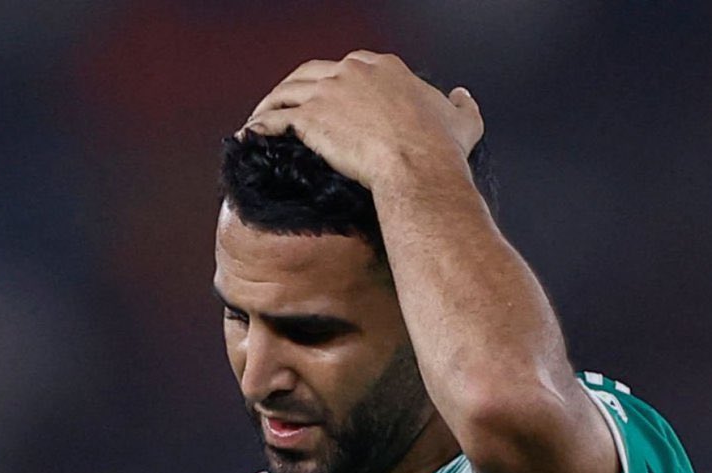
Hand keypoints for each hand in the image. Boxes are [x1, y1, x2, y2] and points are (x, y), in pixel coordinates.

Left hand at [241, 52, 482, 191]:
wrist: (418, 167)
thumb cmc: (440, 149)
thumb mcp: (462, 120)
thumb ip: (461, 104)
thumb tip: (461, 95)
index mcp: (384, 67)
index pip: (349, 66)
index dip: (334, 81)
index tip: (326, 98)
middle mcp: (352, 71)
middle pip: (311, 72)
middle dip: (296, 88)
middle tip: (286, 107)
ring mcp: (328, 92)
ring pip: (287, 91)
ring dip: (270, 104)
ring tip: (259, 120)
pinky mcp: (310, 118)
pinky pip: (273, 118)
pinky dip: (258, 125)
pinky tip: (249, 136)